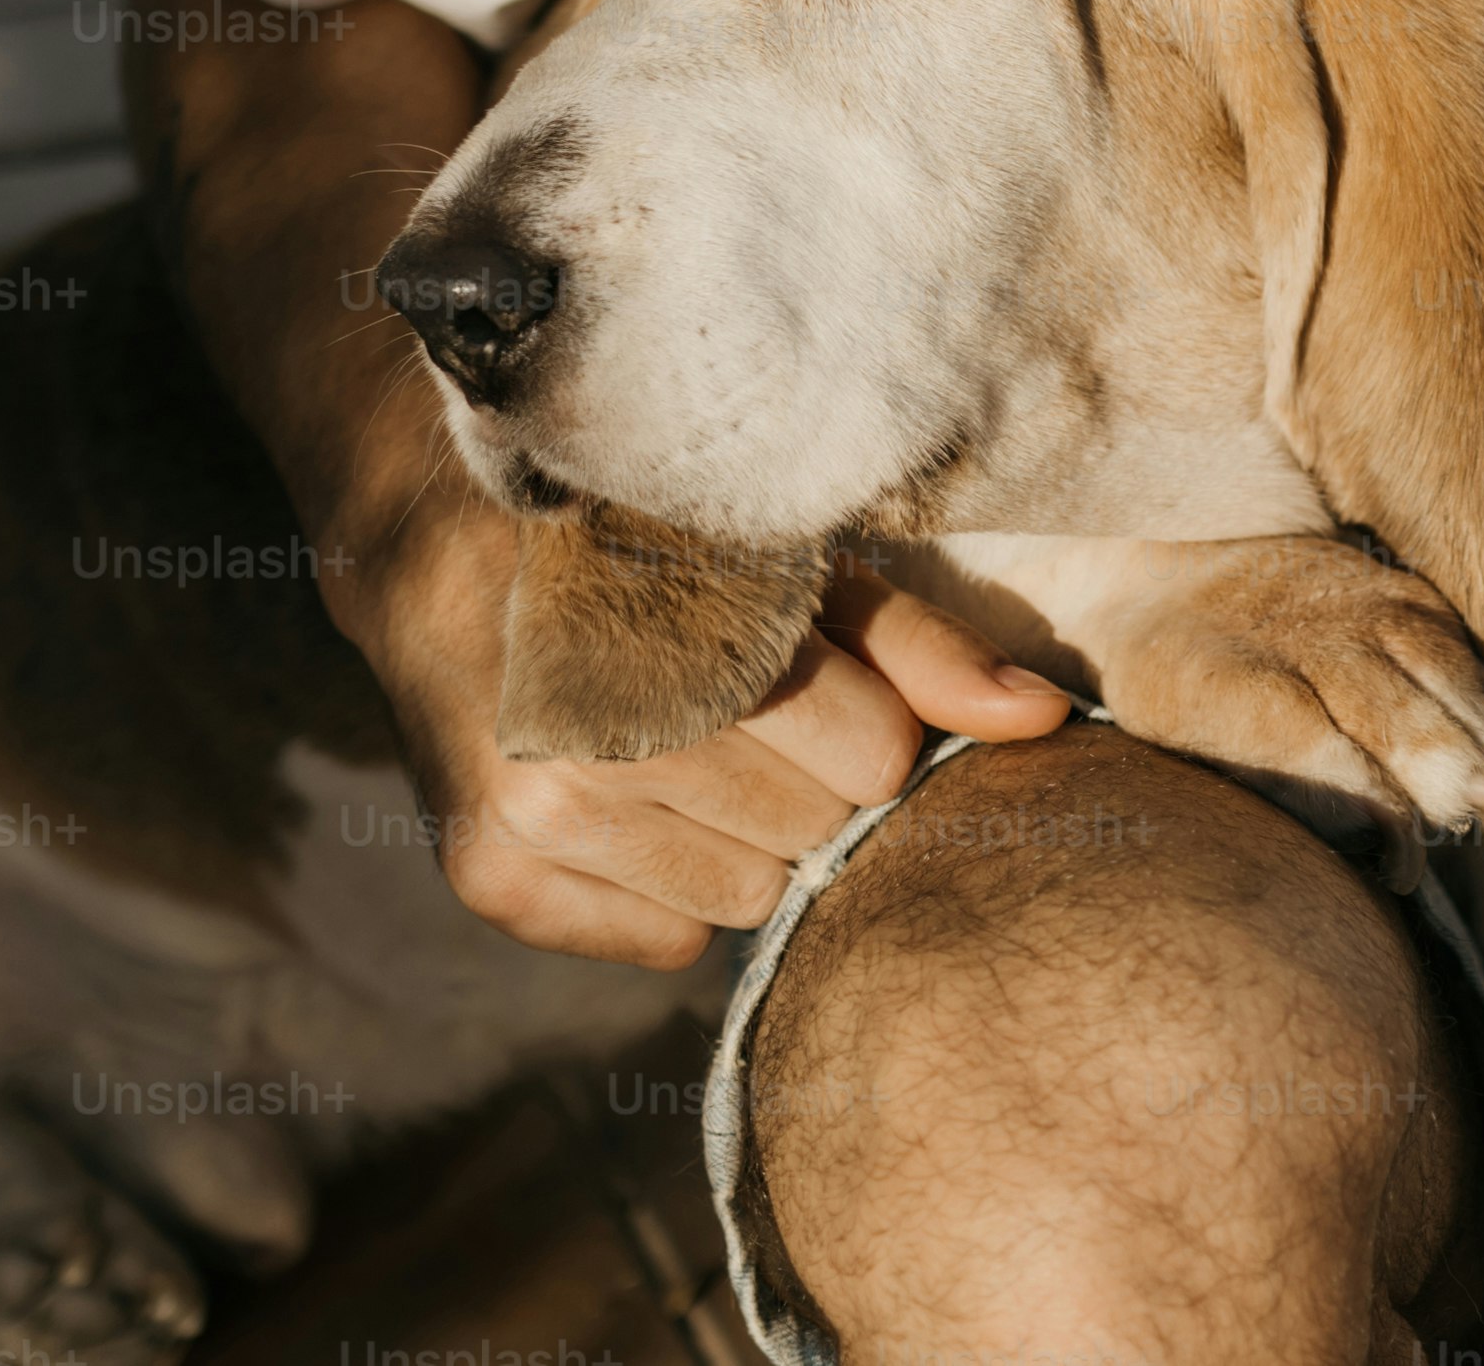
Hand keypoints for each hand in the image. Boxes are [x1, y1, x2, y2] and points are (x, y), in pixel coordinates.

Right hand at [349, 484, 1070, 969]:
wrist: (437, 543)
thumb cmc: (652, 548)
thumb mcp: (789, 565)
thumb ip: (920, 647)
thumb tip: (1045, 721)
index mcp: (696, 627)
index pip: (873, 759)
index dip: (860, 720)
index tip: (807, 672)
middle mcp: (609, 727)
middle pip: (813, 834)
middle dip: (801, 781)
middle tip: (732, 711)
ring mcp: (537, 808)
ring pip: (745, 898)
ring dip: (734, 838)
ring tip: (672, 748)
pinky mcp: (490, 873)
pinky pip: (666, 941)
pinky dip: (662, 890)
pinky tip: (621, 802)